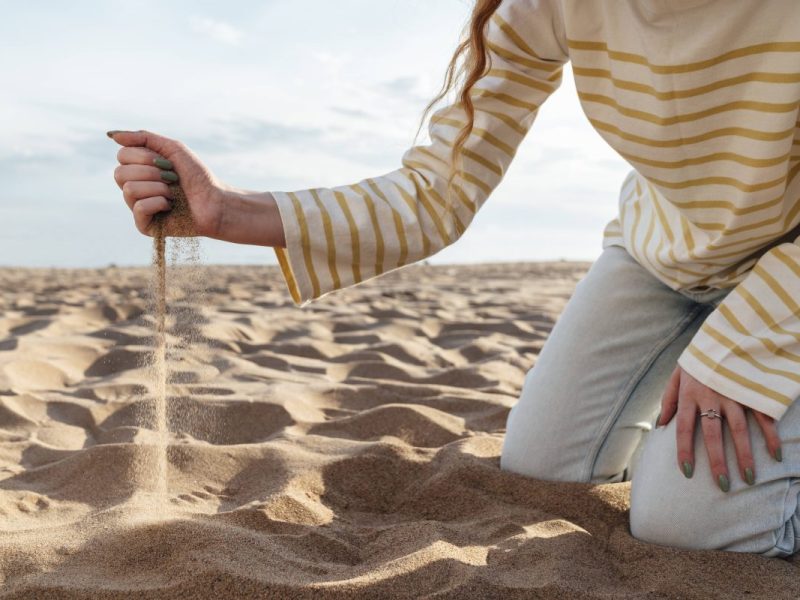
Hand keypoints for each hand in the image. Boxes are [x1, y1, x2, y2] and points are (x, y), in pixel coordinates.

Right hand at [108, 129, 225, 237]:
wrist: (215, 202)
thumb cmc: (197, 176)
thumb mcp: (172, 148)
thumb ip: (143, 138)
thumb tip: (111, 134)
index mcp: (138, 170)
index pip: (122, 156)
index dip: (145, 156)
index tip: (167, 162)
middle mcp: (134, 188)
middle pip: (120, 173)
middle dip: (151, 172)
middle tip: (171, 178)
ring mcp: (137, 208)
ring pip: (129, 189)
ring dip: (158, 188)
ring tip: (173, 194)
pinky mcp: (144, 225)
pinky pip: (139, 208)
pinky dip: (159, 203)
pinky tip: (171, 206)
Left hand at [657, 365, 782, 490]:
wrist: (725, 332)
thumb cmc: (698, 358)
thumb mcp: (677, 373)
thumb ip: (668, 399)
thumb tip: (661, 424)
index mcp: (689, 394)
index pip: (683, 428)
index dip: (684, 451)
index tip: (688, 472)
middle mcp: (711, 396)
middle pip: (712, 434)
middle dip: (717, 461)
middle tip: (722, 485)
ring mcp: (734, 393)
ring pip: (739, 429)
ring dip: (744, 455)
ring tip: (748, 478)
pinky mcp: (752, 389)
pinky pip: (763, 415)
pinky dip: (771, 435)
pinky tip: (775, 454)